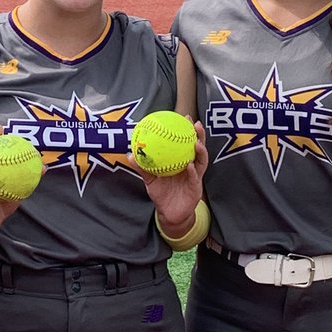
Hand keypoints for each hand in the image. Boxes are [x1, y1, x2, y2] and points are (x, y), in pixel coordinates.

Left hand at [129, 120, 208, 234]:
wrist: (169, 213)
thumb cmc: (161, 193)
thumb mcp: (150, 179)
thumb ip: (141, 167)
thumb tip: (130, 154)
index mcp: (181, 161)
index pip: (185, 142)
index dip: (186, 130)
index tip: (183, 117)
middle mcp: (191, 166)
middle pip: (198, 148)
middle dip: (198, 135)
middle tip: (195, 124)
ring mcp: (195, 177)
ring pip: (201, 161)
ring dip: (200, 151)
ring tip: (196, 143)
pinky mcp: (197, 188)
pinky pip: (195, 178)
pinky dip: (192, 171)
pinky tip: (189, 165)